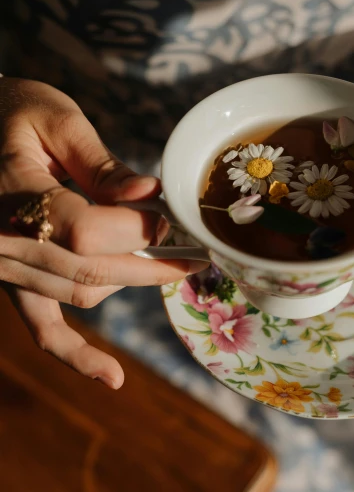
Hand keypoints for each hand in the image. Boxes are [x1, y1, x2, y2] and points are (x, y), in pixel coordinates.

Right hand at [0, 78, 205, 386]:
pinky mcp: (10, 279)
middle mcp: (3, 240)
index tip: (171, 218)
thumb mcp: (55, 119)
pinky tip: (114, 378)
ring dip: (129, 282)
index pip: (84, 230)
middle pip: (90, 269)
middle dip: (153, 264)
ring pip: (79, 293)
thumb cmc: (11, 114)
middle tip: (197, 253)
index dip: (137, 229)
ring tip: (167, 262)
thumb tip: (149, 196)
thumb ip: (100, 163)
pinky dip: (75, 354)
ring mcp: (4, 266)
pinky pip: (41, 327)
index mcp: (13, 195)